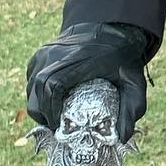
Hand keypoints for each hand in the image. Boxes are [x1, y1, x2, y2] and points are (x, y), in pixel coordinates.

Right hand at [26, 22, 152, 143]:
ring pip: (31, 84)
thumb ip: (133, 107)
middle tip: (55, 127)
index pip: (54, 86)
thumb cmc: (122, 58)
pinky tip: (49, 102)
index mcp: (81, 59)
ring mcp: (47, 51)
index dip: (52, 109)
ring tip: (52, 118)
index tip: (58, 126)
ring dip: (38, 104)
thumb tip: (122, 137)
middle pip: (38, 87)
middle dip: (43, 112)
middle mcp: (58, 53)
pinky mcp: (42, 53)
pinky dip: (35, 92)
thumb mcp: (134, 81)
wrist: (111, 28)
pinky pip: (31, 77)